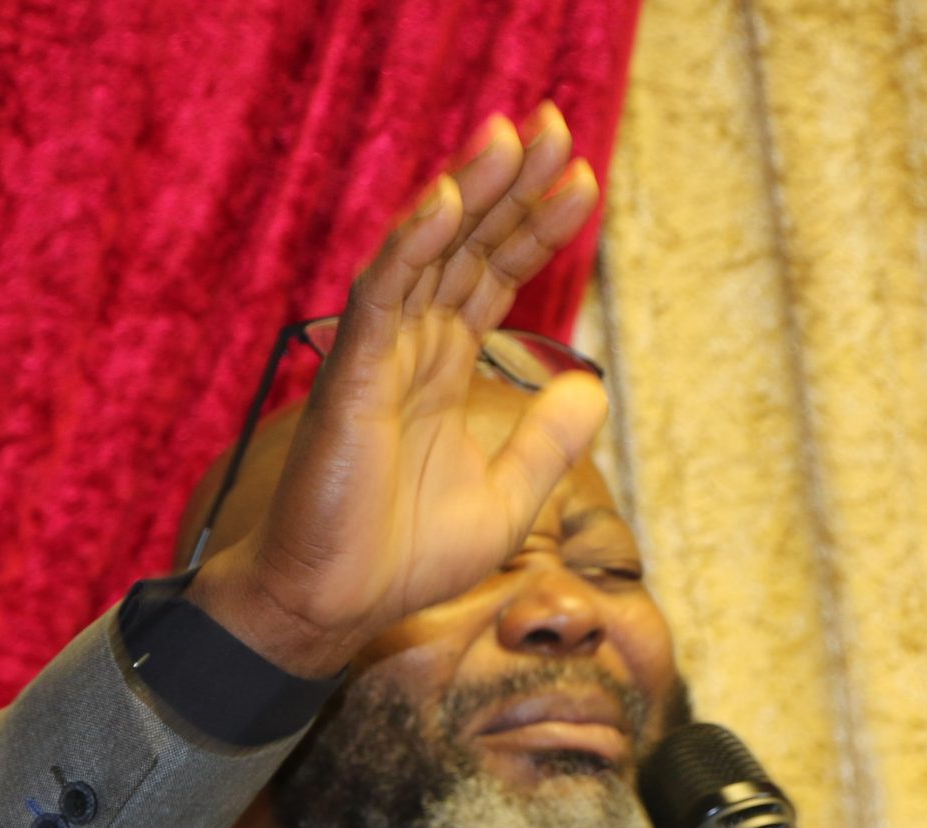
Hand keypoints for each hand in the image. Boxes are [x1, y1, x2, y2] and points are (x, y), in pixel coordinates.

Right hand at [192, 105, 606, 676]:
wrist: (334, 604)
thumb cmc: (403, 557)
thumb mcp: (509, 500)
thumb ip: (548, 441)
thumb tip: (592, 386)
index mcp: (445, 366)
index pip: (495, 274)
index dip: (537, 225)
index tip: (585, 178)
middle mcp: (412, 346)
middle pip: (467, 244)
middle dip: (511, 184)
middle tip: (557, 124)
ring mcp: (378, 354)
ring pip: (424, 252)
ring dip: (467, 190)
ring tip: (512, 136)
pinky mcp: (350, 376)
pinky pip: (380, 297)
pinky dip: (411, 247)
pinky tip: (446, 205)